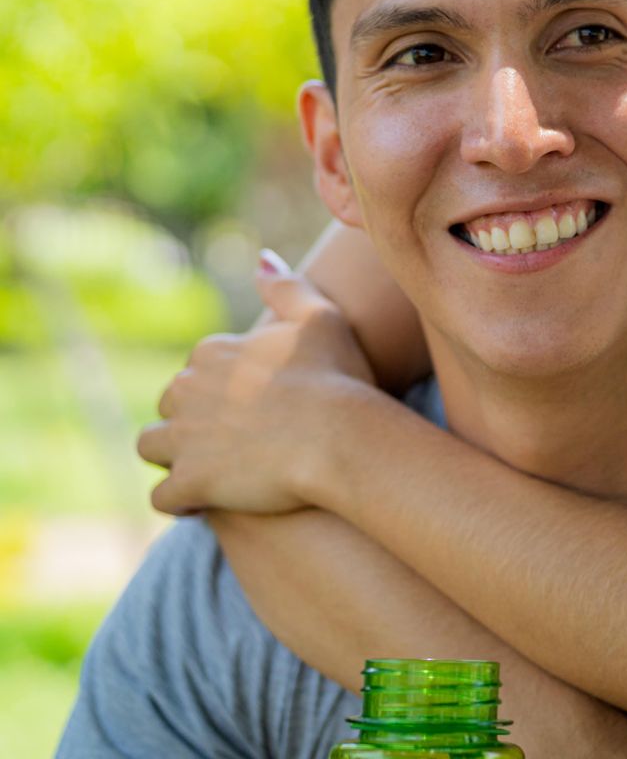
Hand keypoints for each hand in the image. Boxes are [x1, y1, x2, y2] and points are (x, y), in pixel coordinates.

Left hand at [139, 251, 381, 515]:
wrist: (340, 436)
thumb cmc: (337, 377)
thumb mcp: (321, 317)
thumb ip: (287, 286)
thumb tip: (261, 259)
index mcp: (212, 352)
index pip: (197, 369)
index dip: (222, 388)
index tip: (254, 405)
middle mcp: (187, 390)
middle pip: (171, 404)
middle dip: (192, 419)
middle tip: (235, 437)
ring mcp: (184, 438)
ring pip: (152, 447)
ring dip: (172, 457)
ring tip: (209, 468)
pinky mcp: (190, 480)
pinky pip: (164, 496)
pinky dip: (180, 499)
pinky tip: (206, 501)